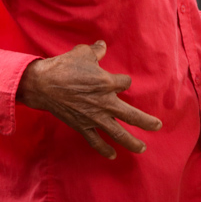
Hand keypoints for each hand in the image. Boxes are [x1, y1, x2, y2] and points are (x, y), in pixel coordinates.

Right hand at [16, 41, 161, 159]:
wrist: (43, 85)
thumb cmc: (64, 67)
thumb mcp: (83, 53)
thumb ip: (96, 50)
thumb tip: (102, 45)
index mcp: (107, 83)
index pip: (125, 83)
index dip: (123, 81)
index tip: (119, 81)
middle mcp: (104, 102)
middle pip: (131, 114)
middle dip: (146, 121)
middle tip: (157, 126)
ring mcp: (94, 117)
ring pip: (117, 133)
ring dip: (131, 142)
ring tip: (142, 148)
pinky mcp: (82, 126)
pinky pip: (95, 141)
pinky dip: (104, 149)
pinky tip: (113, 156)